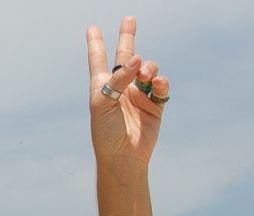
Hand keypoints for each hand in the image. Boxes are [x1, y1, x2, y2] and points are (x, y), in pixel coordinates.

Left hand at [88, 18, 169, 166]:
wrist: (122, 157)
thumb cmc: (105, 132)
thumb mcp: (102, 103)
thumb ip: (118, 79)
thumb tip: (137, 59)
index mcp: (102, 86)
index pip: (99, 60)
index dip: (95, 44)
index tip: (92, 28)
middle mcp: (121, 87)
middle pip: (126, 56)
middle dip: (128, 37)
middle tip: (129, 19)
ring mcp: (139, 95)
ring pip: (148, 68)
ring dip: (148, 67)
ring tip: (145, 75)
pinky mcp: (155, 105)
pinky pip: (161, 86)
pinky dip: (161, 82)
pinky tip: (156, 83)